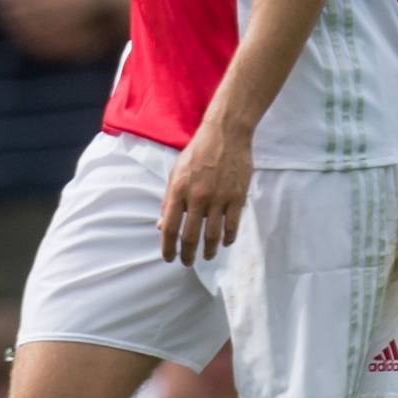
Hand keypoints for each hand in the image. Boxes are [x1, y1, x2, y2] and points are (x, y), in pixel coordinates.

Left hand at [158, 113, 253, 264]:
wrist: (226, 134)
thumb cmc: (198, 152)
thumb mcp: (175, 173)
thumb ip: (168, 200)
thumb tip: (161, 225)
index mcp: (178, 191)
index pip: (169, 228)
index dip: (168, 247)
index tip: (169, 258)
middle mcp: (197, 197)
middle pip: (190, 236)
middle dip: (188, 254)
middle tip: (188, 263)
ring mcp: (219, 198)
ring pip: (213, 234)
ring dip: (209, 250)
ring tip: (208, 256)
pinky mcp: (237, 197)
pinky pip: (232, 225)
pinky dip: (229, 238)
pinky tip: (226, 242)